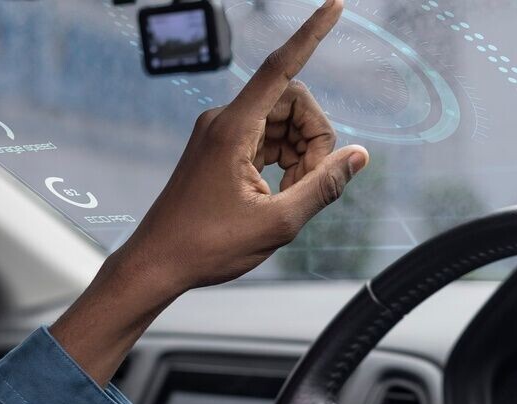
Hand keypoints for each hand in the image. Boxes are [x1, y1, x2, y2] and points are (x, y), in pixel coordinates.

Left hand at [120, 0, 364, 291]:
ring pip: (284, 123)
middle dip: (316, 137)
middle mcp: (225, 120)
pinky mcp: (221, 149)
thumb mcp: (279, 222)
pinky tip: (283, 192)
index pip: (282, 66)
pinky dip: (286, 161)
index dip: (312, 33)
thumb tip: (359, 156)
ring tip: (294, 196)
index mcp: (234, 128)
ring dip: (302, 154)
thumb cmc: (208, 245)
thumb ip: (324, 185)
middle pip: (294, 102)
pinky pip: (268, 138)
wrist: (157, 264)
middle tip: (314, 183)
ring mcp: (221, 133)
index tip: (336, 5)